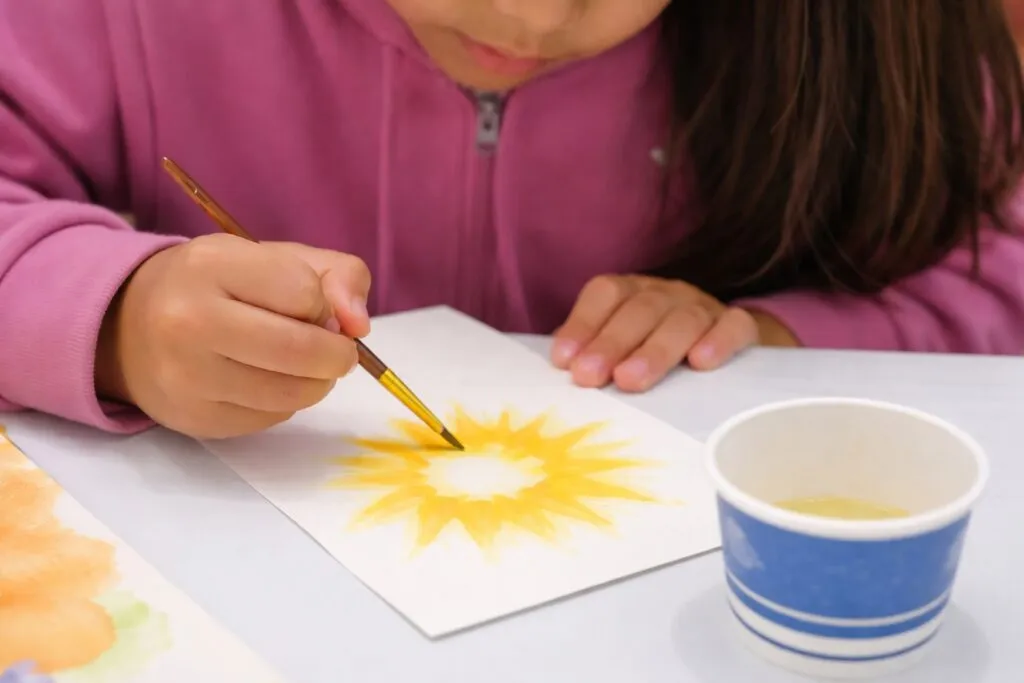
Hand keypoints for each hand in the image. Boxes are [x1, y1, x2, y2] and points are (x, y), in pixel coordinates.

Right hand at [95, 234, 370, 437]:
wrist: (128, 326)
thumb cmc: (219, 286)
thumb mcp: (275, 258)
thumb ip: (338, 276)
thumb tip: (359, 325)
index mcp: (210, 265)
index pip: (305, 294)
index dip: (325, 305)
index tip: (314, 307)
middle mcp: (188, 321)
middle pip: (301, 351)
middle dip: (337, 354)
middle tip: (336, 350)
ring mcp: (186, 377)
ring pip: (293, 393)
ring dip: (317, 381)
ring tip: (302, 363)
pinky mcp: (194, 419)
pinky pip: (271, 418)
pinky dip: (286, 401)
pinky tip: (266, 381)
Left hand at [550, 275, 797, 391]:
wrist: (724, 346)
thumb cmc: (656, 350)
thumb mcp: (621, 348)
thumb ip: (591, 351)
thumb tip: (564, 366)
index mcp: (632, 292)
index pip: (605, 294)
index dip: (583, 323)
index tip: (564, 361)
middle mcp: (666, 293)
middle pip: (639, 309)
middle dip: (611, 343)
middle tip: (590, 377)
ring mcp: (704, 307)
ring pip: (682, 320)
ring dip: (655, 350)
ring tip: (631, 380)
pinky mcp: (739, 325)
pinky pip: (734, 326)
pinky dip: (719, 341)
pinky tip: (701, 363)